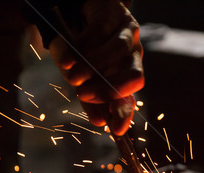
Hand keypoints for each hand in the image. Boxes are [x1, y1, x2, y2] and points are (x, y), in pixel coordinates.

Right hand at [49, 0, 143, 134]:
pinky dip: (82, 47)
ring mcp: (128, 35)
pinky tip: (68, 58)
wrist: (80, 10)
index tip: (115, 130)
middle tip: (83, 94)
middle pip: (135, 76)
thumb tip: (98, 122)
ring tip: (72, 77)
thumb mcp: (82, 76)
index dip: (125, 113)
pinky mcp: (115, 14)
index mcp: (128, 75)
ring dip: (92, 66)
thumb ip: (88, 97)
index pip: (131, 97)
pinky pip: (100, 31)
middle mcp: (133, 56)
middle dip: (110, 89)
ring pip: (117, 51)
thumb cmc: (82, 49)